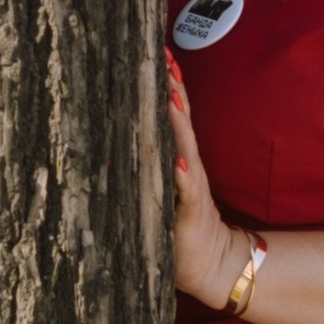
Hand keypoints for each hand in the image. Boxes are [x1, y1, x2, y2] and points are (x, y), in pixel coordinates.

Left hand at [167, 57, 247, 311]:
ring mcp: (191, 189)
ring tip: (170, 98)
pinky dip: (183, 177)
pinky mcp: (192, 214)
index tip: (157, 56)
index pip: (173, 118)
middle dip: (174, 91)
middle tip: (164, 60)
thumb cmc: (179, 230)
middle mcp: (187, 169)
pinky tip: (177, 162)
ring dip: (178, 124)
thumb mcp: (156, 194)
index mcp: (179, 162)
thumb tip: (110, 143)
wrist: (214, 267)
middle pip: (181, 124)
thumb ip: (143, 171)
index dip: (167, 88)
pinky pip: (188, 193)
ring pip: (184, 150)